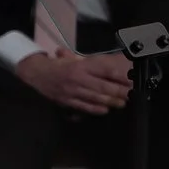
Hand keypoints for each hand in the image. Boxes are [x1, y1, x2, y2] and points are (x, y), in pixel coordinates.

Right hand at [14, 48, 131, 113]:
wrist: (36, 73)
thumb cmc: (59, 65)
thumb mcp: (75, 58)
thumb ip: (92, 62)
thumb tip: (113, 62)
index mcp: (81, 66)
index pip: (105, 70)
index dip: (120, 76)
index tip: (132, 79)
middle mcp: (78, 78)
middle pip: (104, 87)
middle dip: (120, 91)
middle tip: (132, 94)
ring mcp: (72, 91)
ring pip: (96, 98)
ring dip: (111, 101)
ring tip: (122, 103)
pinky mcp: (67, 100)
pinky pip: (84, 106)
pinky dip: (96, 109)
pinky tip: (105, 109)